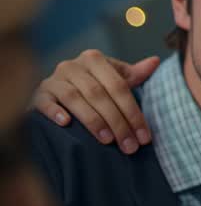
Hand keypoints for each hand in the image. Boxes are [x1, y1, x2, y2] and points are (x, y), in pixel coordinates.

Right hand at [30, 50, 159, 154]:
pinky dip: (55, 111)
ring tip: (108, 141)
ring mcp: (53, 79)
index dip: (134, 112)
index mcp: (94, 59)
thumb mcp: (114, 78)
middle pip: (99, 94)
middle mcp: (72, 65)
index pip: (119, 86)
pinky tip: (66, 124)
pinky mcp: (38, 93)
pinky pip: (45, 101)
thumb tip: (156, 61)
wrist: (57, 91)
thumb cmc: (93, 86)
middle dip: (118, 122)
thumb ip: (134, 74)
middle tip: (129, 146)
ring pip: (75, 98)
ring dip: (93, 120)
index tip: (145, 137)